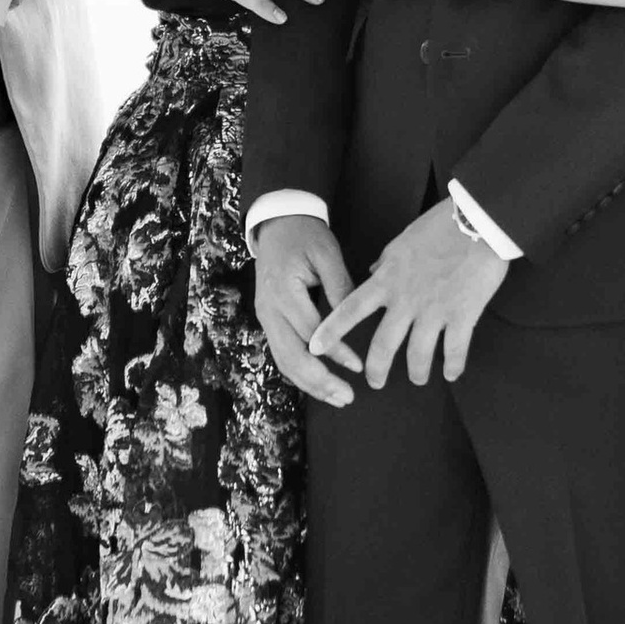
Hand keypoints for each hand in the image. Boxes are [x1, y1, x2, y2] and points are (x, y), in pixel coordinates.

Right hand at [254, 212, 357, 406]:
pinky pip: (282, 355)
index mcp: (283, 291)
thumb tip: (354, 321)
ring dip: (310, 385)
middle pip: (291, 357)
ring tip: (338, 399)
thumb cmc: (306, 236)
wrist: (277, 224)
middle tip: (347, 398)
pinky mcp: (268, 322)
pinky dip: (301, 374)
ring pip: (284, 362)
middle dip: (319, 382)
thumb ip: (340, 287)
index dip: (335, 351)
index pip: (311, 331)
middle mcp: (269, 310)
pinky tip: (321, 385)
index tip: (358, 366)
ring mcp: (265, 318)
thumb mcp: (328, 254)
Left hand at [310, 199, 509, 387]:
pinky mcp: (463, 315)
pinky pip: (454, 350)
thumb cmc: (439, 227)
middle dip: (377, 370)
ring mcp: (434, 311)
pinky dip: (453, 366)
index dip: (330, 332)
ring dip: (417, 372)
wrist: (477, 222)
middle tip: (375, 382)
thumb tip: (373, 271)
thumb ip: (385, 263)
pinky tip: (452, 374)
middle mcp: (405, 301)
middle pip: (383, 345)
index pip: (349, 310)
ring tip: (418, 379)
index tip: (314, 349)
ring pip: (418, 355)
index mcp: (387, 280)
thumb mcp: (401, 242)